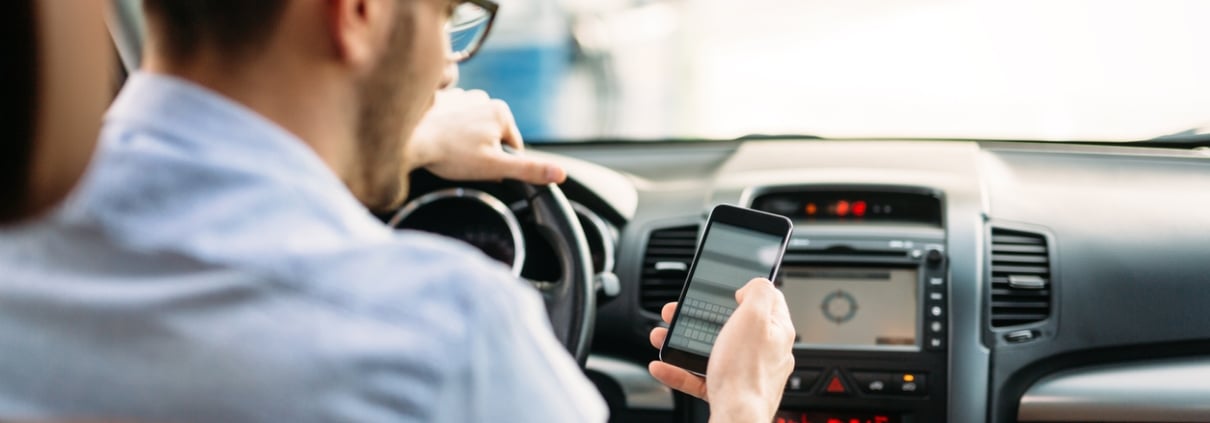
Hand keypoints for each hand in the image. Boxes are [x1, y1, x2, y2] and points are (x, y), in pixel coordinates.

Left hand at [407, 89, 566, 183]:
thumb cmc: (451, 155)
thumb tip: (560, 174)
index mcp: (501, 112)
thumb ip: (529, 170)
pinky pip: (454, 122)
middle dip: (482, 152)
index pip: (512, 147)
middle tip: (463, 161)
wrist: (409, 140)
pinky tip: (439, 141)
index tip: (479, 166)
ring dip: (465, 143)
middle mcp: (484, 98)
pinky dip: (449, 132)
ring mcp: (462, 97)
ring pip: (473, 131)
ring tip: (449, 152)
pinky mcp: (441, 101)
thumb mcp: (495, 167)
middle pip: (492, 137)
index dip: (498, 164)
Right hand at [648, 279, 795, 422]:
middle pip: (731, 325)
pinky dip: (680, 369)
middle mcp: (765, 351)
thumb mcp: (754, 316)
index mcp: (776, 330)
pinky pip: (702, 375)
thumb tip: (753, 286)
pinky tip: (663, 365)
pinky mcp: (729, 391)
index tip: (723, 288)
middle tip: (680, 312)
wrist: (737, 418)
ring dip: (684, 341)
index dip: (744, 289)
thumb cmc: (746, 372)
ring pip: (712, 350)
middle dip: (700, 316)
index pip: (768, 299)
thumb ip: (759, 291)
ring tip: (663, 336)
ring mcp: (746, 372)